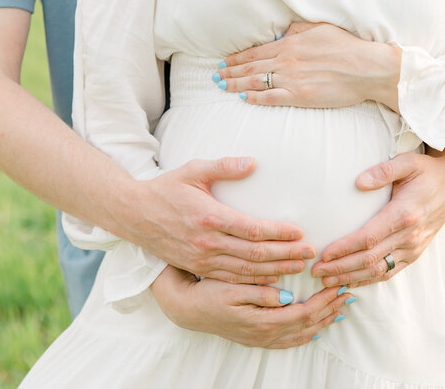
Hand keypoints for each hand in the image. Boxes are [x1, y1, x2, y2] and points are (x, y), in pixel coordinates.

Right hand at [125, 156, 316, 283]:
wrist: (133, 214)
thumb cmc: (166, 188)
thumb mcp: (193, 170)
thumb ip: (224, 166)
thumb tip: (253, 163)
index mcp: (210, 216)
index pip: (253, 229)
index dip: (279, 233)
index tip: (300, 232)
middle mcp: (207, 241)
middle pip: (255, 254)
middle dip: (286, 255)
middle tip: (311, 254)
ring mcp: (202, 258)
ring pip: (246, 271)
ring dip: (276, 270)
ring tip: (300, 267)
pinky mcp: (198, 267)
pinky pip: (232, 279)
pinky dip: (255, 281)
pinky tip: (273, 280)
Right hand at [150, 266, 352, 348]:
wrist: (188, 308)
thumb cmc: (209, 292)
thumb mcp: (232, 287)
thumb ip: (261, 292)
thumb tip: (289, 296)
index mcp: (261, 321)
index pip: (303, 313)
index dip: (323, 300)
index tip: (338, 285)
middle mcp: (265, 335)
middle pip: (307, 325)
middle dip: (330, 309)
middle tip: (349, 294)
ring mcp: (261, 339)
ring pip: (301, 334)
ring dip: (324, 321)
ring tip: (341, 308)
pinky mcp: (258, 338)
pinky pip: (290, 340)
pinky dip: (308, 332)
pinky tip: (317, 326)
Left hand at [218, 22, 401, 110]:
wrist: (366, 68)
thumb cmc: (347, 47)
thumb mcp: (320, 28)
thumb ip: (298, 30)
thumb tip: (283, 31)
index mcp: (290, 43)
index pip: (256, 51)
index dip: (238, 58)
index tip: (226, 61)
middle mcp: (287, 60)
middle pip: (251, 67)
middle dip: (231, 72)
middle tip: (216, 76)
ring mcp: (292, 79)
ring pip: (256, 82)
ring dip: (237, 85)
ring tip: (223, 86)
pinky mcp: (300, 95)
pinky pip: (271, 97)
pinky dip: (255, 98)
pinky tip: (244, 99)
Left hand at [311, 148, 444, 286]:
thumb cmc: (426, 171)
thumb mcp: (407, 161)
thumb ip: (383, 170)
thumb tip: (358, 182)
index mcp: (404, 214)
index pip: (368, 238)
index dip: (344, 249)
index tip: (323, 254)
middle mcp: (409, 235)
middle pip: (370, 259)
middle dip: (340, 268)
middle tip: (316, 272)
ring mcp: (413, 247)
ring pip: (378, 270)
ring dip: (351, 278)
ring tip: (326, 282)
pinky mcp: (414, 253)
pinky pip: (390, 272)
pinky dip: (369, 280)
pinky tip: (350, 282)